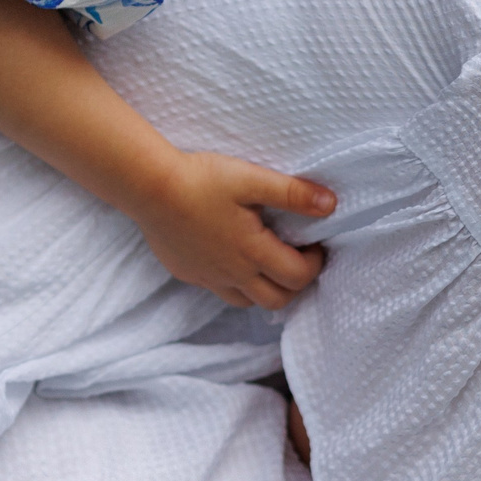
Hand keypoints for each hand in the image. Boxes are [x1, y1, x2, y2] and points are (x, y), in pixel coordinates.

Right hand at [136, 152, 335, 308]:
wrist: (149, 188)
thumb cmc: (201, 180)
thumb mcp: (251, 179)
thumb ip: (293, 193)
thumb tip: (331, 204)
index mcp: (252, 251)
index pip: (298, 276)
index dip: (315, 263)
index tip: (315, 243)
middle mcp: (232, 273)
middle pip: (276, 300)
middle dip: (295, 283)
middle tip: (297, 256)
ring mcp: (208, 277)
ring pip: (247, 301)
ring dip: (266, 287)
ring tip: (268, 259)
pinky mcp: (187, 273)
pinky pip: (218, 289)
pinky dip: (235, 282)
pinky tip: (231, 254)